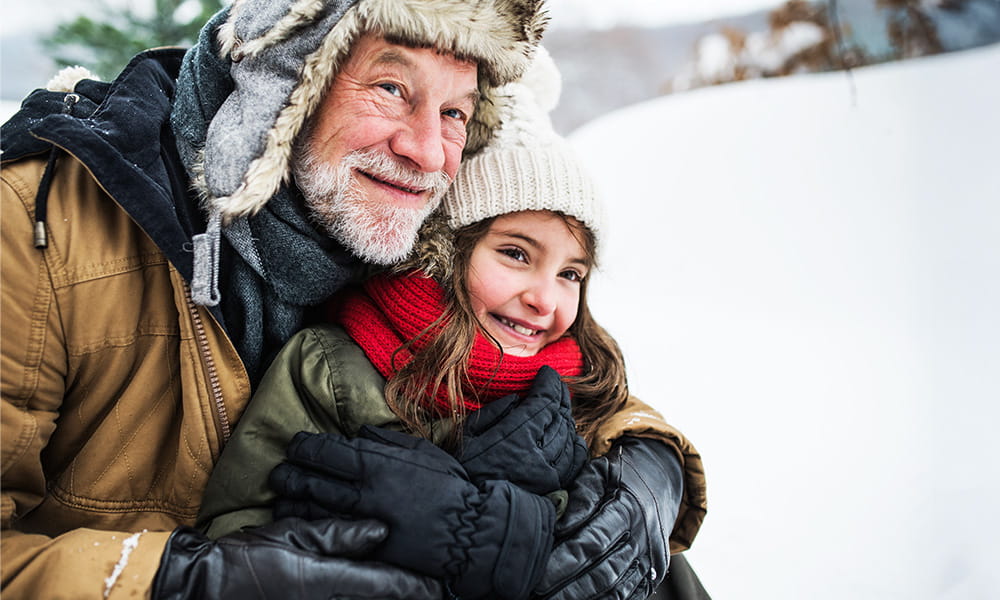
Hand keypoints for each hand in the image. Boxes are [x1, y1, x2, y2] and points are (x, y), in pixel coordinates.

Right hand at [151, 516, 442, 598]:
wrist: (203, 588)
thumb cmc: (245, 557)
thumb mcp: (293, 535)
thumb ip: (339, 534)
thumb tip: (381, 530)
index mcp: (326, 579)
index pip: (383, 583)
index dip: (414, 586)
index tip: (439, 587)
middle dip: (408, 597)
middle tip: (437, 593)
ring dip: (387, 597)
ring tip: (416, 594)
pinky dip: (360, 599)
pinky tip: (371, 593)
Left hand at [270, 427, 555, 599]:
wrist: (470, 530)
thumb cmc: (451, 487)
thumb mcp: (422, 452)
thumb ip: (388, 441)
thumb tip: (361, 431)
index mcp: (378, 464)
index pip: (328, 452)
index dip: (306, 447)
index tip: (296, 445)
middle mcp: (365, 491)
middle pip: (314, 480)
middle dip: (291, 473)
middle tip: (278, 471)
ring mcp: (363, 521)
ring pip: (315, 508)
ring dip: (293, 500)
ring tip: (281, 496)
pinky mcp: (366, 546)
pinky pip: (329, 534)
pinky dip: (309, 525)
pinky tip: (298, 522)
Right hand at [459, 365, 587, 494]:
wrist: (468, 515)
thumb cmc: (462, 472)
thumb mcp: (467, 437)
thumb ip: (492, 413)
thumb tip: (516, 400)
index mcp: (514, 438)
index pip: (544, 402)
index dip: (549, 383)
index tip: (547, 372)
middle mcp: (537, 455)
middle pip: (559, 416)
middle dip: (558, 396)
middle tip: (553, 385)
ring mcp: (548, 474)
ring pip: (569, 435)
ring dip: (565, 417)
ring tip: (558, 406)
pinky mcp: (553, 488)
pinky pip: (575, 459)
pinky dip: (575, 442)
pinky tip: (570, 434)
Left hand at [532, 438, 683, 599]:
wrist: (663, 480)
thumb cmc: (621, 475)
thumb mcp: (600, 472)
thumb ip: (581, 497)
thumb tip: (560, 527)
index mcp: (629, 508)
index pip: (592, 543)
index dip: (564, 563)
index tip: (538, 578)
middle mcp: (644, 537)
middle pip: (603, 573)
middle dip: (569, 589)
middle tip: (539, 595)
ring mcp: (652, 558)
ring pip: (616, 590)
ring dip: (585, 599)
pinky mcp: (655, 572)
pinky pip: (629, 595)